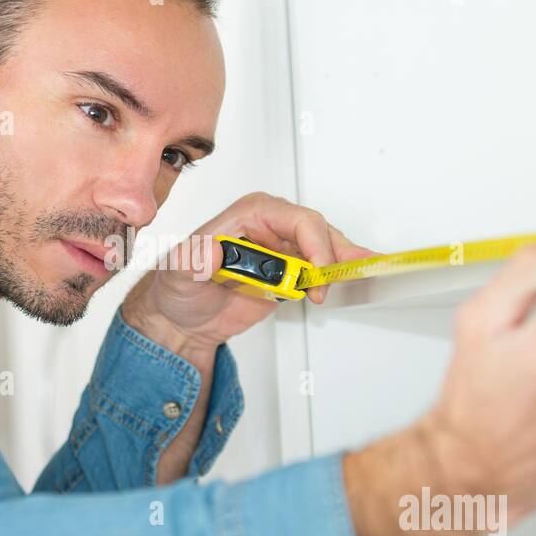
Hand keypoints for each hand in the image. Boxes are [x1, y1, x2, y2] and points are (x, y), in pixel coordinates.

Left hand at [120, 192, 374, 357]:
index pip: (293, 219)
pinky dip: (338, 273)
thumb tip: (212, 249)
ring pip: (325, 248)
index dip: (313, 241)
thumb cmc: (178, 287)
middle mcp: (270, 228)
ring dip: (341, 264)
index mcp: (248, 215)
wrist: (181, 320)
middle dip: (333, 254)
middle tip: (334, 282)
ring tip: (358, 278)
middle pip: (317, 231)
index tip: (316, 270)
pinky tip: (357, 277)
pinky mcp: (289, 274)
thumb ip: (193, 259)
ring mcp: (283, 251)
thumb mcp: (179, 272)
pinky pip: (321, 269)